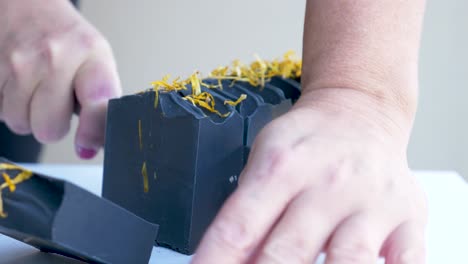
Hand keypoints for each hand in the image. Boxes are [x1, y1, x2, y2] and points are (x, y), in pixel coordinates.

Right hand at [0, 0, 120, 158]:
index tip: (87, 145)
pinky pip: (0, 112)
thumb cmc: (67, 39)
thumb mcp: (97, 61)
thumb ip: (100, 104)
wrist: (27, 6)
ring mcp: (18, 63)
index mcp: (90, 54)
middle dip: (54, 124)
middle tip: (58, 104)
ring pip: (21, 124)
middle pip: (49, 128)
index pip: (98, 105)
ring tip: (38, 90)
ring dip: (30, 116)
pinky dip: (10, 106)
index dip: (92, 133)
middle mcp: (54, 57)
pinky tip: (21, 85)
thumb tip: (92, 147)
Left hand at [192, 89, 426, 262]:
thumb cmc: (310, 139)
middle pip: (287, 252)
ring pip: (347, 261)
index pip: (239, 227)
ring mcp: (371, 202)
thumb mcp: (266, 156)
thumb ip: (249, 209)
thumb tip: (233, 260)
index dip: (215, 260)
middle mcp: (327, 184)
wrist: (360, 111)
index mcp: (282, 167)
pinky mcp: (408, 216)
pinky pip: (406, 261)